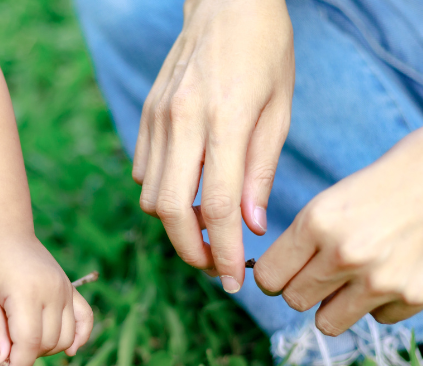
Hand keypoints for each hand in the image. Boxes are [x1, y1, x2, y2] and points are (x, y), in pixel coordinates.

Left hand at [0, 234, 93, 365]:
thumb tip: (0, 362)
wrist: (4, 231)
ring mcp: (65, 290)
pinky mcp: (71, 290)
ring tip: (22, 339)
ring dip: (45, 349)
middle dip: (26, 355)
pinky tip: (69, 349)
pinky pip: (85, 320)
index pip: (29, 342)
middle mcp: (52, 292)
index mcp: (26, 292)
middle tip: (4, 350)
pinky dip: (79, 337)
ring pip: (65, 338)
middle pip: (47, 343)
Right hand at [134, 0, 293, 291]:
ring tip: (207, 226)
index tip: (234, 281)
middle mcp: (183, 121)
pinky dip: (162, 194)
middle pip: (170, 210)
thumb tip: (249, 227)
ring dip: (176, 223)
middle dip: (191, 250)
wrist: (225, 4)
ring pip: (151, 196)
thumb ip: (259, 172)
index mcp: (225, 119)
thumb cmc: (265, 52)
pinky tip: (189, 190)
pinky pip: (144, 173)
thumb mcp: (279, 110)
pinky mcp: (146, 117)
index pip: (217, 206)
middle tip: (215, 265)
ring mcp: (158, 118)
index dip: (224, 253)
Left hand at [254, 118, 422, 334]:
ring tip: (354, 278)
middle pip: (294, 301)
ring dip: (336, 304)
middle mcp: (345, 254)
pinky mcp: (414, 296)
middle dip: (303, 289)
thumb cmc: (390, 182)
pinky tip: (395, 271)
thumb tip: (275, 282)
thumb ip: (304, 240)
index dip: (273, 276)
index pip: (268, 278)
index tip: (284, 271)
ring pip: (328, 322)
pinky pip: (376, 318)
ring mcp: (381, 279)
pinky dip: (380, 303)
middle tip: (323, 272)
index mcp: (317, 222)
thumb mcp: (333, 200)